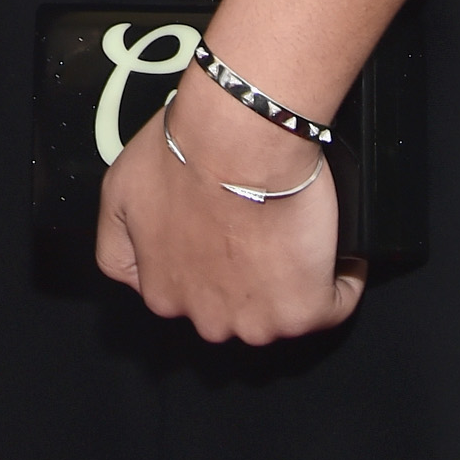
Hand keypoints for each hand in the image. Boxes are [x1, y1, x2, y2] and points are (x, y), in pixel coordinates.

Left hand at [96, 66, 364, 346]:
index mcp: (163, 294)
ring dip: (290, 278)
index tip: (224, 231)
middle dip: (246, 275)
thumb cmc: (182, 153)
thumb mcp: (120, 191)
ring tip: (293, 230)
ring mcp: (258, 322)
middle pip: (233, 307)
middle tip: (258, 224)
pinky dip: (341, 278)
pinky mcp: (305, 310)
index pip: (188, 293)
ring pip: (279, 310)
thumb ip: (117, 241)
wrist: (236, 138)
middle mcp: (208, 320)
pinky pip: (334, 305)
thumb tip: (135, 267)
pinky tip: (333, 247)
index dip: (210, 258)